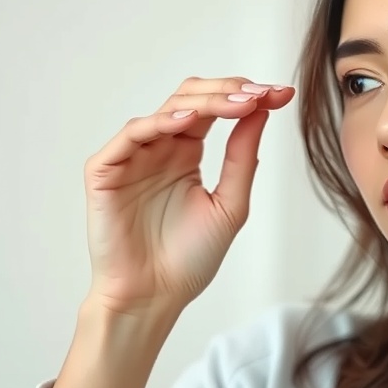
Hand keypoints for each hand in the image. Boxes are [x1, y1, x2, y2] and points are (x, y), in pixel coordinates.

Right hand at [83, 77, 294, 316]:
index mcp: (187, 154)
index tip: (281, 94)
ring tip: (239, 103)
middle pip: (191, 99)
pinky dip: (158, 123)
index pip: (215, 110)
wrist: (153, 297)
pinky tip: (187, 121)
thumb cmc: (190, 259)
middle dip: (229, 91)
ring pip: (166, 110)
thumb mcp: (230, 205)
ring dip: (205, 102)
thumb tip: (261, 111)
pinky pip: (131, 135)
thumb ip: (242, 158)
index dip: (247, 97)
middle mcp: (160, 148)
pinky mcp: (106, 170)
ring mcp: (133, 157)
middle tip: (262, 94)